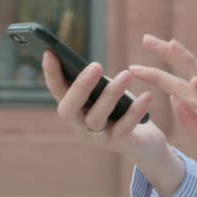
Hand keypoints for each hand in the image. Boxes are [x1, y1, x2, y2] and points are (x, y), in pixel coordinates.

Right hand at [42, 51, 184, 196]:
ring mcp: (97, 137)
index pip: (56, 91)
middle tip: (95, 65)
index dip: (50, 74)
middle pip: (68, 110)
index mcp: (73, 109)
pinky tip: (147, 95)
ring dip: (110, 95)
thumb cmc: (121, 110)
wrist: (144, 142)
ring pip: (95, 118)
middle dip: (80, 87)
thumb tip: (91, 66)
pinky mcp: (119, 144)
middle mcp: (79, 125)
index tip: (49, 52)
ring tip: (126, 75)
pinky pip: (124, 128)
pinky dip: (135, 111)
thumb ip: (94, 82)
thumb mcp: (105, 93)